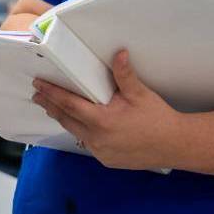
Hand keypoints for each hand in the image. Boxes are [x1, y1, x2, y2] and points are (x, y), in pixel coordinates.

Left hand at [32, 50, 182, 169]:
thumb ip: (125, 75)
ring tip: (52, 108)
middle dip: (51, 106)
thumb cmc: (158, 119)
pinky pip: (88, 144)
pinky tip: (77, 125)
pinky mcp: (107, 160)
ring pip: (75, 133)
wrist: (175, 145)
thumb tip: (118, 53)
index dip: (52, 93)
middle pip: (67, 119)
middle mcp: (98, 139)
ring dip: (63, 119)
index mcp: (102, 121)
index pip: (69, 104)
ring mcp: (101, 152)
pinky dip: (80, 132)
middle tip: (38, 95)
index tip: (39, 85)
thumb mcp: (140, 94)